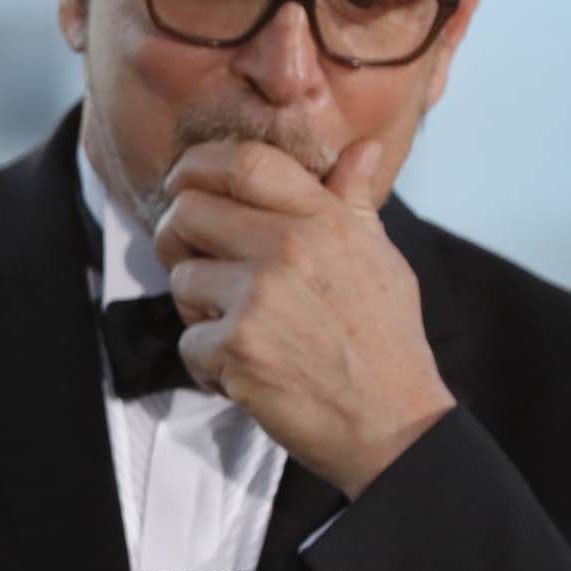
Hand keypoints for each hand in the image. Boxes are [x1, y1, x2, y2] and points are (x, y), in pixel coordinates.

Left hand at [151, 138, 454, 495]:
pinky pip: (188, 341)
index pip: (244, 162)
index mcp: (323, 220)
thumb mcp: (380, 258)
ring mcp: (260, 296)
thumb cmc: (384, 339)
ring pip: (182, 279)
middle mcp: (289, 248)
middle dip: (179, 240)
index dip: (198, 165)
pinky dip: (208, 365)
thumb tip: (364, 147)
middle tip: (203, 269)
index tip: (183, 182)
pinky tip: (246, 374)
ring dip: (199, 310)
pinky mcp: (237, 347)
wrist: (391, 423)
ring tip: (243, 332)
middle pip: (187, 212)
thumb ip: (353, 202)